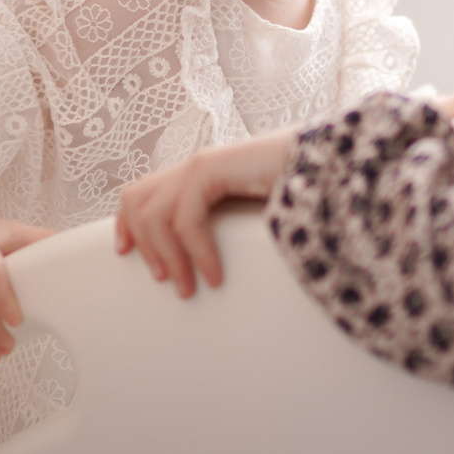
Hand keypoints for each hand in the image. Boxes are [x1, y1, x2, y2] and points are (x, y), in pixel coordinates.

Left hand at [114, 129, 296, 297]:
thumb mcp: (251, 216)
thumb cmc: (300, 195)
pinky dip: (197, 253)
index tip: (123, 254)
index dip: (125, 222)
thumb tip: (206, 264)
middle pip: (136, 200)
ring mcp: (202, 163)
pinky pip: (186, 219)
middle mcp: (195, 165)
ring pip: (154, 214)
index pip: (141, 191)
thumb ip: (225, 225)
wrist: (330, 165)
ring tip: (188, 290)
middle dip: (142, 244)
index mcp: (199, 174)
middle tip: (164, 281)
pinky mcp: (212, 169)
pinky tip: (215, 277)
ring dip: (167, 258)